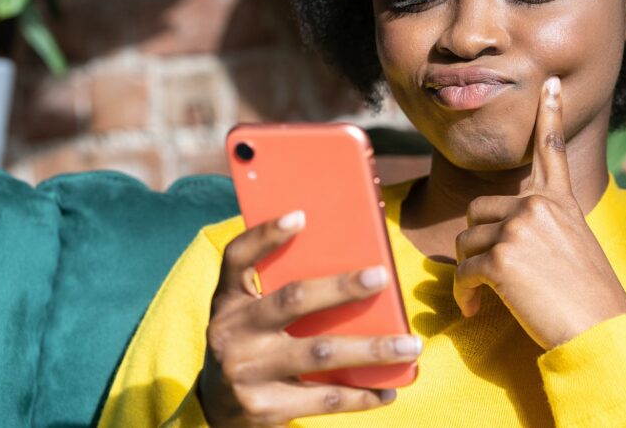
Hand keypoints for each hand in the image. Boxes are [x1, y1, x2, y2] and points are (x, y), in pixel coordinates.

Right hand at [199, 213, 422, 426]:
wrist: (216, 411)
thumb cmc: (247, 345)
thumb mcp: (245, 313)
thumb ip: (276, 287)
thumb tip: (346, 260)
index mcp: (229, 301)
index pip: (238, 257)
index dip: (265, 234)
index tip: (300, 216)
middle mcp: (231, 332)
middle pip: (293, 299)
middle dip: (341, 287)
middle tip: (382, 277)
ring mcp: (246, 372)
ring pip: (320, 353)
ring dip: (372, 349)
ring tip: (409, 345)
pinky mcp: (265, 407)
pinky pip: (323, 398)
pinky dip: (361, 395)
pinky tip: (388, 391)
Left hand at [452, 75, 625, 350]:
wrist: (602, 332)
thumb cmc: (589, 300)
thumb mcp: (574, 247)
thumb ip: (544, 228)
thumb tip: (505, 233)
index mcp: (560, 202)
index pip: (552, 149)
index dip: (550, 114)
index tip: (548, 84)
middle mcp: (538, 206)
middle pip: (480, 211)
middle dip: (478, 244)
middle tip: (491, 275)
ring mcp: (519, 228)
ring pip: (466, 241)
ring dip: (470, 272)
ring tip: (486, 296)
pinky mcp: (501, 258)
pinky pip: (463, 272)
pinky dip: (464, 294)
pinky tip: (476, 308)